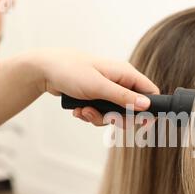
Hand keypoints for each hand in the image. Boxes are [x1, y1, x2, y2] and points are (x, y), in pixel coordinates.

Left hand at [34, 49, 158, 125]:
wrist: (44, 70)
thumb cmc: (70, 71)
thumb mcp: (98, 86)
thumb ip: (123, 97)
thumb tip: (146, 106)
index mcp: (125, 74)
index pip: (150, 92)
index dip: (149, 109)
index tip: (141, 123)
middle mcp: (120, 81)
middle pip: (133, 109)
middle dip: (117, 118)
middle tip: (106, 118)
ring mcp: (108, 90)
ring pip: (115, 114)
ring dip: (100, 118)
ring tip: (84, 111)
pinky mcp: (96, 97)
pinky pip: (101, 113)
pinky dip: (90, 115)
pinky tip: (78, 110)